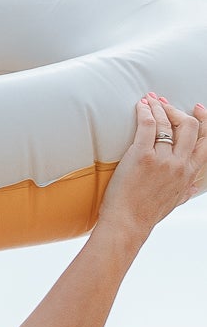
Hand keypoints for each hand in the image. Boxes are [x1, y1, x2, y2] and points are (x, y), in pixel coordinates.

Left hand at [101, 95, 206, 240]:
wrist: (127, 225)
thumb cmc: (146, 216)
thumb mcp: (174, 204)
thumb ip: (185, 192)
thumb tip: (194, 189)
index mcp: (189, 174)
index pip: (205, 141)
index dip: (204, 121)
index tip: (197, 109)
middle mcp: (179, 164)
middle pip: (189, 126)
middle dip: (177, 111)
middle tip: (165, 104)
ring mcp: (162, 159)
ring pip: (166, 123)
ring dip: (158, 107)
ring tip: (149, 101)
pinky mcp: (141, 156)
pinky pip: (147, 124)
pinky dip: (145, 111)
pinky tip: (141, 105)